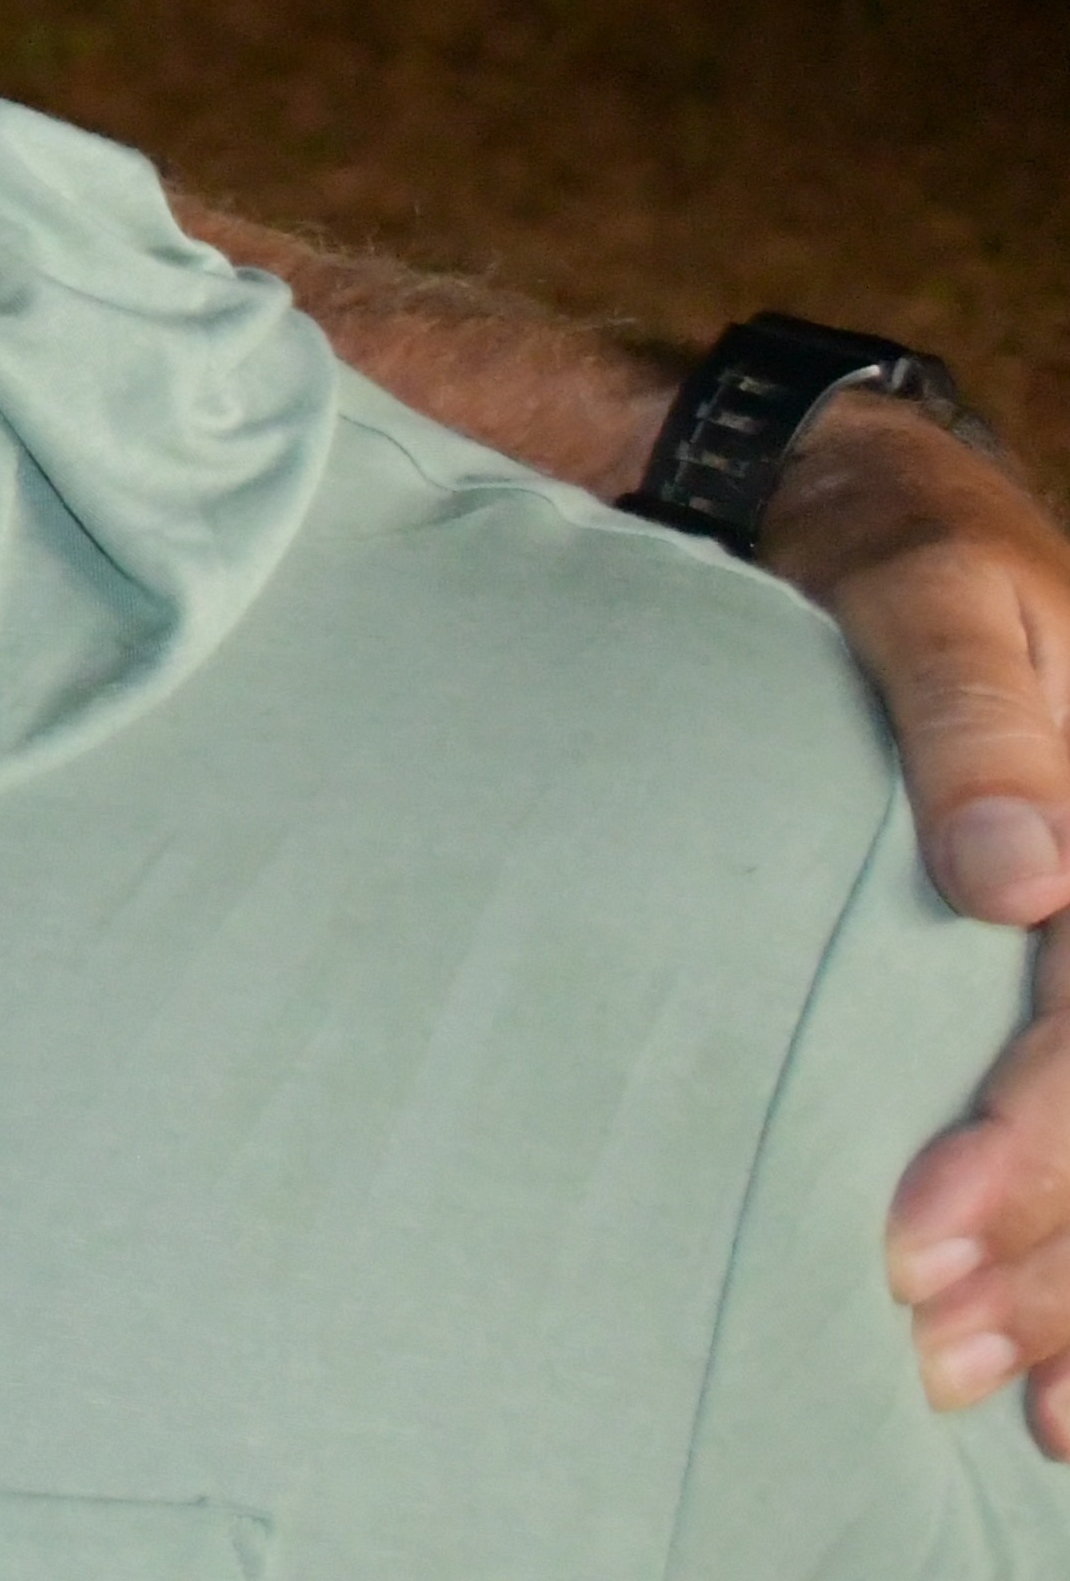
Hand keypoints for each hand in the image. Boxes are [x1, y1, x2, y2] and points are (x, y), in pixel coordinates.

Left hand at [777, 395, 1069, 1450]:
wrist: (863, 514)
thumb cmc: (888, 554)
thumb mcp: (926, 593)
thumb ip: (969, 716)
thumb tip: (1022, 877)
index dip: (1029, 1142)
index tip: (911, 1232)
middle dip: (1040, 1249)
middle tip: (917, 1341)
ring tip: (990, 1399)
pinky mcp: (1065, 987)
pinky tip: (1057, 1396)